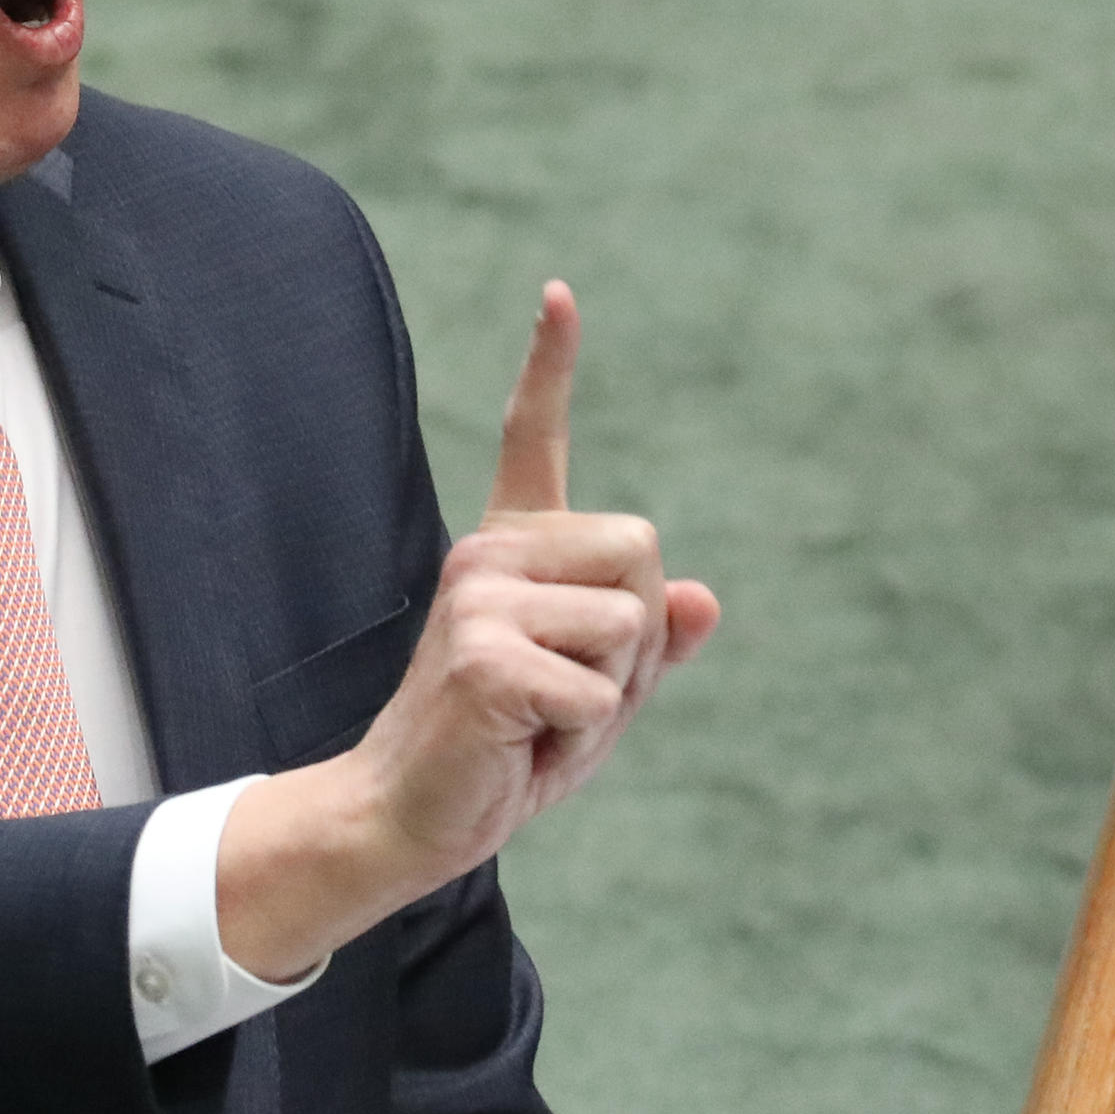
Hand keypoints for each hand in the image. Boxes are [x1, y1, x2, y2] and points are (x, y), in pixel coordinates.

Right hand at [215, 283, 723, 982]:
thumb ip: (649, 645)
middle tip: (568, 692)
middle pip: (644, 552)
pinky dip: (579, 734)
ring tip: (541, 719)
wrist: (408, 819)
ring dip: (612, 693)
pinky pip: (597, 688)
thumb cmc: (500, 755)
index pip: (534, 441)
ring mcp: (480, 597)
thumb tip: (707, 599)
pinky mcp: (481, 653)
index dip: (549, 366)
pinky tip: (521, 742)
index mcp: (512, 551)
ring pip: (630, 622)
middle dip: (639, 638)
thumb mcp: (593, 695)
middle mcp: (489, 554)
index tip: (559, 294)